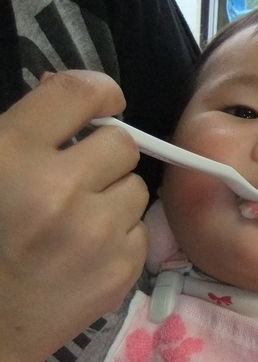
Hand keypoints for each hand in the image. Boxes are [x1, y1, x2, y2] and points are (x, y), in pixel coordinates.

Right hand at [0, 70, 148, 361]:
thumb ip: (25, 130)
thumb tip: (73, 97)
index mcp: (12, 153)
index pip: (80, 92)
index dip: (101, 93)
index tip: (106, 104)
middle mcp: (58, 188)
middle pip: (122, 144)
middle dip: (105, 155)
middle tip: (81, 177)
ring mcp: (96, 234)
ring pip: (136, 188)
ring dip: (114, 197)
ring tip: (80, 222)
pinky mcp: (121, 270)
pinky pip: (141, 231)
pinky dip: (120, 236)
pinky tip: (87, 254)